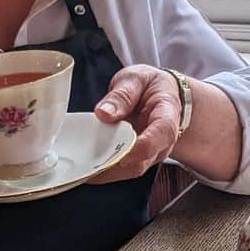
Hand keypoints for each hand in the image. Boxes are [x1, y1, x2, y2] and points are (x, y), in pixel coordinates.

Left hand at [90, 65, 181, 182]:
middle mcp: (163, 141)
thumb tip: (104, 113)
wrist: (163, 95)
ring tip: (81, 167)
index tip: (119, 154)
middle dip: (113, 166)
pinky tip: (87, 165)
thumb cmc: (151, 86)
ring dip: (106, 171)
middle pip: (142, 161)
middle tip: (86, 164)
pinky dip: (105, 169)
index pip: (161, 135)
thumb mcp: (136, 79)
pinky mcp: (139, 158)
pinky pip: (123, 169)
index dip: (142, 148)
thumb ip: (122, 95)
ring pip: (130, 170)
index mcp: (167, 116)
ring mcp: (151, 153)